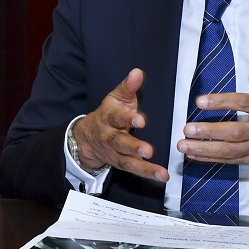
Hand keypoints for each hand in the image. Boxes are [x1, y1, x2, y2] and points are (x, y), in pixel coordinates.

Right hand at [73, 69, 169, 183]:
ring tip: (160, 172)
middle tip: (148, 150)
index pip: (117, 117)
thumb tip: (137, 72)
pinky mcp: (121, 163)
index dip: (128, 118)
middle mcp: (109, 137)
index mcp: (109, 117)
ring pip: (127, 161)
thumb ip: (127, 87)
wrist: (87, 137)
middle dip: (133, 147)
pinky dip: (147, 174)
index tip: (141, 120)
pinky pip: (133, 170)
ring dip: (144, 167)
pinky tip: (162, 176)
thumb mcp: (115, 98)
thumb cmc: (108, 114)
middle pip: (119, 142)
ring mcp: (114, 152)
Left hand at [177, 54, 248, 172]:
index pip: (244, 103)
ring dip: (205, 149)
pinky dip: (212, 158)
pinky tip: (194, 155)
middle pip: (235, 131)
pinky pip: (231, 160)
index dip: (221, 102)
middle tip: (188, 129)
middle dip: (210, 131)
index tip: (200, 101)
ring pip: (231, 150)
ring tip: (184, 145)